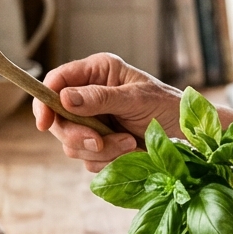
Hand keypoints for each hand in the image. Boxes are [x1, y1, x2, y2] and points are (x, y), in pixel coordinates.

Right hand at [34, 53, 181, 171]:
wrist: (187, 135)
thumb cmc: (167, 105)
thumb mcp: (136, 98)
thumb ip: (100, 98)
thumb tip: (64, 98)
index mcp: (97, 72)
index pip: (56, 81)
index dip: (44, 101)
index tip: (45, 123)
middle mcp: (90, 95)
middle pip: (58, 119)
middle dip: (78, 135)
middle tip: (100, 141)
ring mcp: (94, 122)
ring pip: (73, 144)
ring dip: (101, 150)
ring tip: (130, 143)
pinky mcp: (101, 145)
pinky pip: (89, 160)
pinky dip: (108, 161)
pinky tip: (130, 151)